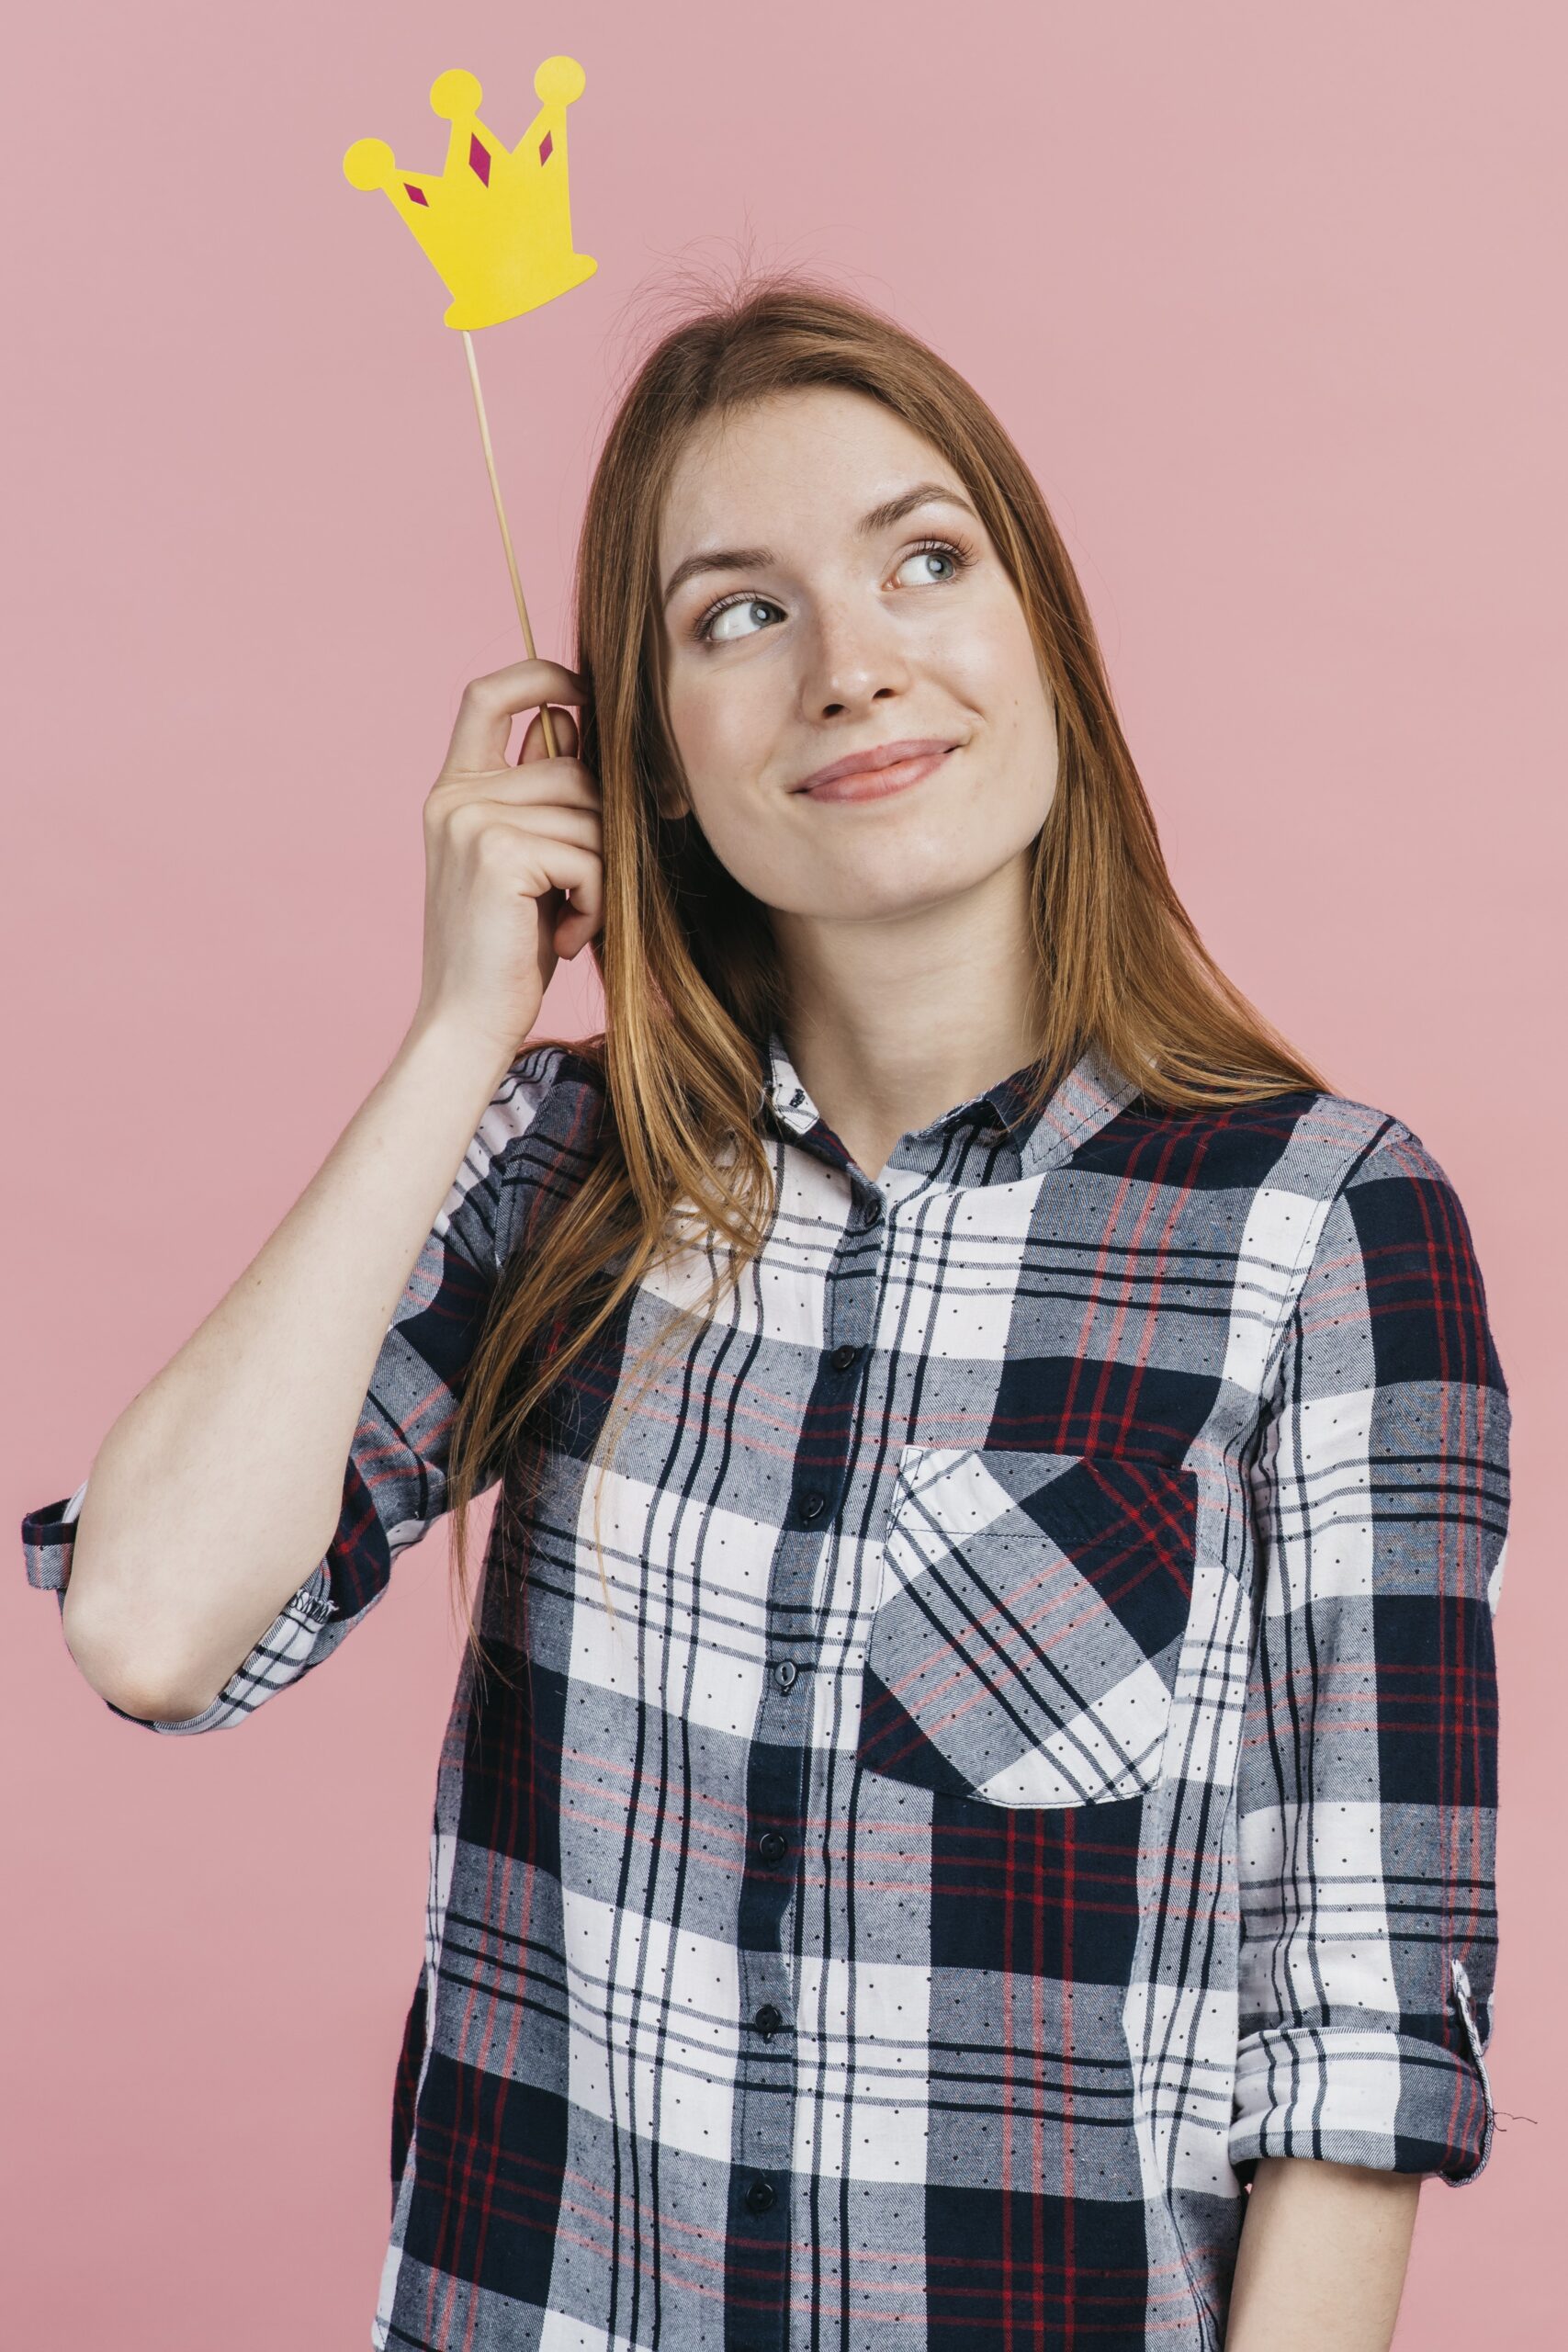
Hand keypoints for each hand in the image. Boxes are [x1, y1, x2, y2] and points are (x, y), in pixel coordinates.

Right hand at [409, 657, 602, 1065]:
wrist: (466, 1024)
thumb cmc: (507, 952)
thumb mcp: (528, 864)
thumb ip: (544, 799)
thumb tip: (582, 728)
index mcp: (454, 791)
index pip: (488, 695)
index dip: (540, 675)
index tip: (582, 691)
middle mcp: (455, 797)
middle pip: (571, 767)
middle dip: (603, 827)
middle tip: (592, 892)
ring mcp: (472, 820)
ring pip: (589, 814)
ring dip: (603, 876)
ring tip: (574, 922)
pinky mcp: (499, 852)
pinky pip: (590, 854)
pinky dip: (598, 901)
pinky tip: (568, 938)